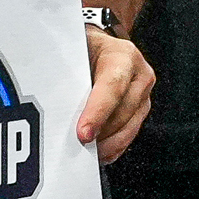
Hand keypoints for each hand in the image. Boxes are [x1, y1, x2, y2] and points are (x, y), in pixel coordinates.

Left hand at [80, 25, 152, 160]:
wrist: (100, 45)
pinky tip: (98, 152)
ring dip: (105, 144)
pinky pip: (129, 135)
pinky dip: (113, 147)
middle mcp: (139, 75)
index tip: (83, 133)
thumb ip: (69, 71)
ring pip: (128, 128)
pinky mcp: (141, 110)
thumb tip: (55, 99)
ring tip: (84, 152)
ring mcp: (143, 95)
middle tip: (77, 146)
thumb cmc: (86, 47)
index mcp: (123, 55)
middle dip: (100, 134)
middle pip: (122, 113)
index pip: (112, 87)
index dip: (97, 113)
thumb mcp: (76, 50)